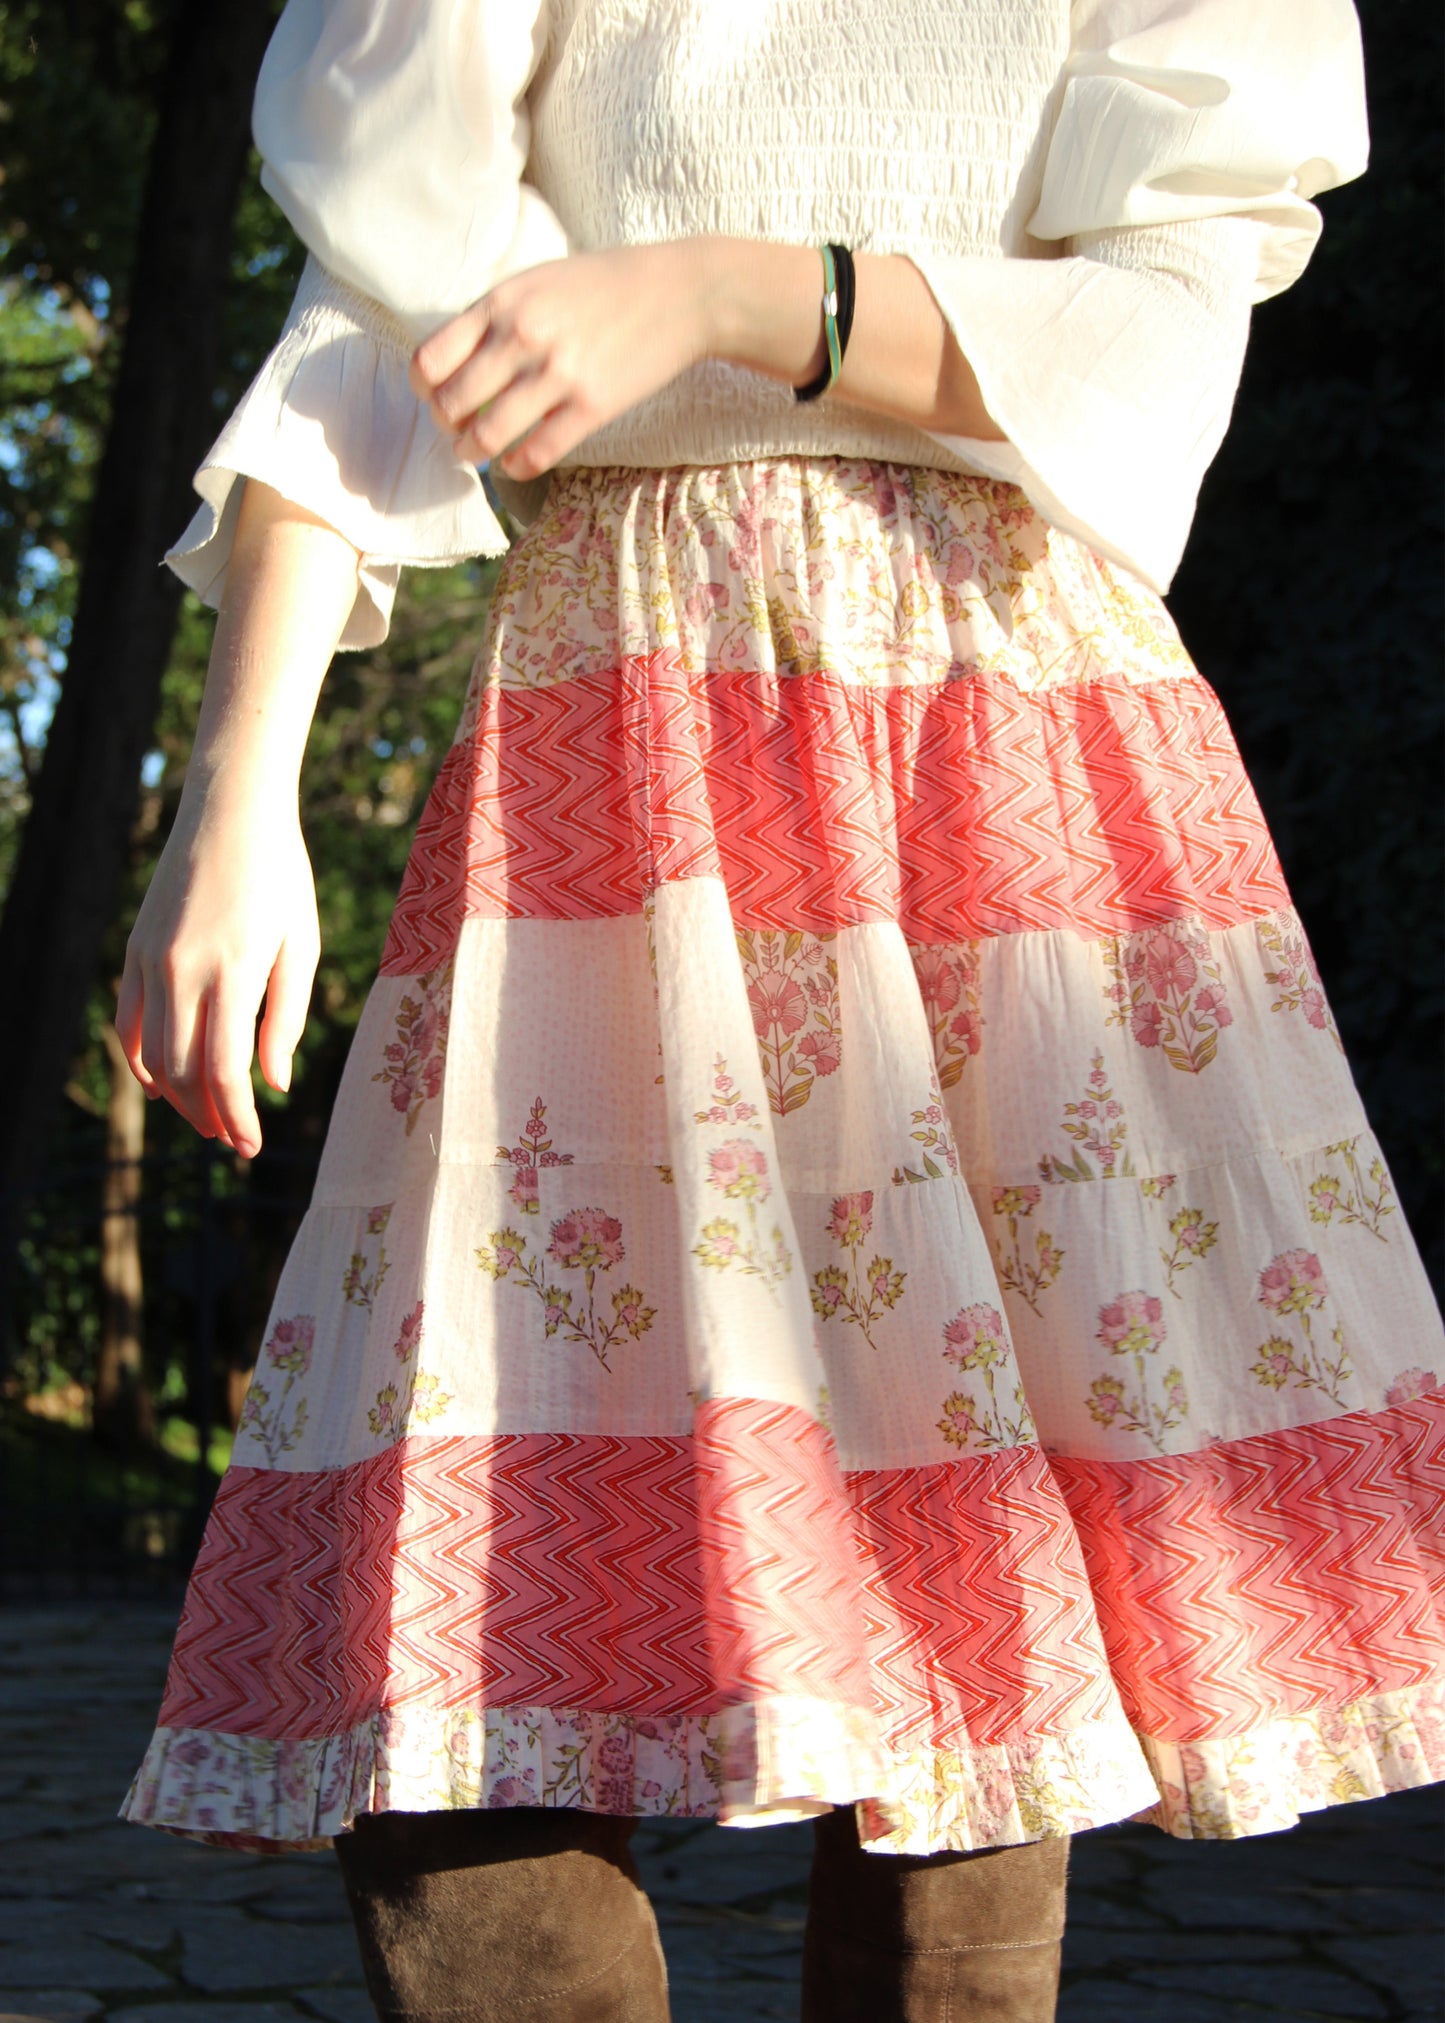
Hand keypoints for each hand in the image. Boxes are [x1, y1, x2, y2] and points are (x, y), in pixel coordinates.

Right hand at [116, 789, 319, 1158]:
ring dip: (177, 1096)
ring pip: (151, 1054)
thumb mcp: (301, 945)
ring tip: (208, 1116)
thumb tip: (275, 1084)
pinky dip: (142, 1061)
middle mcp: (182, 971)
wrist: (230, 812)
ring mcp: (150, 961)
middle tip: (234, 1140)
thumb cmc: (282, 877)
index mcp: (232, 971)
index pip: (225, 1071)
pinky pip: (128, 1022)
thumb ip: (286, 1018)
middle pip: (183, 1072)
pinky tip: (165, 1083)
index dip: (237, 1118)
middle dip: (208, 1116)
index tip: (251, 1146)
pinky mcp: (135, 951)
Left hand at [410, 240, 716, 481]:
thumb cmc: (605, 284)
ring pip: (488, 435)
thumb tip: (457, 360)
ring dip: (472, 451)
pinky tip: (512, 463)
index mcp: (502, 302)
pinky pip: (536, 453)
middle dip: (446, 425)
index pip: (431, 359)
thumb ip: (496, 315)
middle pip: (453, 403)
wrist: (679, 293)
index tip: (433, 394)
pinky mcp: (591, 406)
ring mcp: (558, 374)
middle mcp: (524, 337)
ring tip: (473, 451)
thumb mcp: (538, 279)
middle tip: (454, 430)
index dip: (423, 386)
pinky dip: (515, 466)